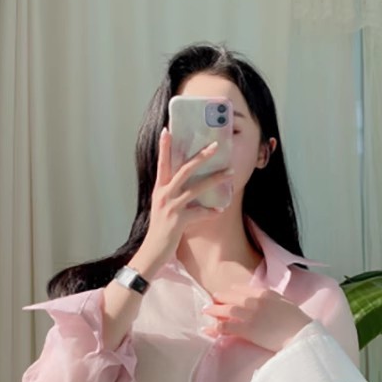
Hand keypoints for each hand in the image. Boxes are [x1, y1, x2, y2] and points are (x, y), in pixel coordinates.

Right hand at [139, 128, 235, 270]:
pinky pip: (199, 212)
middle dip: (201, 157)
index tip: (168, 130)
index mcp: (159, 188)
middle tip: (216, 145)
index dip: (164, 147)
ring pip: (196, 188)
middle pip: (184, 169)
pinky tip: (220, 210)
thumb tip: (188, 184)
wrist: (152, 251)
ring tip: (230, 172)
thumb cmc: (160, 229)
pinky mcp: (178, 220)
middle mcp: (164, 194)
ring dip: (214, 179)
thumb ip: (172, 194)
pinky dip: (210, 211)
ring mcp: (171, 206)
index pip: (162, 163)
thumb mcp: (163, 207)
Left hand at [200, 282, 313, 352]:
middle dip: (220, 299)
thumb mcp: (285, 302)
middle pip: (232, 298)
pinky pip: (226, 328)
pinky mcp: (247, 330)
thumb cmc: (297, 321)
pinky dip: (215, 328)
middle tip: (211, 300)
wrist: (300, 334)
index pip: (244, 289)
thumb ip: (273, 298)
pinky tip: (208, 329)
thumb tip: (265, 298)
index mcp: (265, 293)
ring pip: (226, 311)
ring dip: (214, 311)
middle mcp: (255, 301)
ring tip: (205, 311)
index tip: (226, 292)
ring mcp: (249, 315)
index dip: (233, 291)